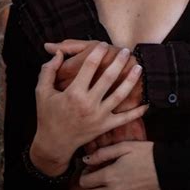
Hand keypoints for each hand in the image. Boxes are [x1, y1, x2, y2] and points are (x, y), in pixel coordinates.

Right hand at [31, 43, 147, 174]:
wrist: (54, 144)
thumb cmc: (48, 115)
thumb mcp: (42, 92)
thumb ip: (48, 71)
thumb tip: (58, 53)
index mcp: (73, 93)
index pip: (89, 66)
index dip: (98, 52)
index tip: (104, 44)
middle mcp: (88, 104)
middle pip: (108, 77)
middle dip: (119, 62)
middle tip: (126, 50)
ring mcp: (99, 116)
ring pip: (120, 95)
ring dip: (131, 80)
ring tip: (139, 67)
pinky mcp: (105, 126)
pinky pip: (124, 118)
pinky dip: (137, 111)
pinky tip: (147, 102)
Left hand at [79, 141, 162, 189]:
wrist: (167, 168)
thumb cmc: (147, 154)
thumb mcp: (124, 147)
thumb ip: (103, 153)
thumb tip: (87, 159)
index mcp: (109, 176)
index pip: (85, 182)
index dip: (85, 173)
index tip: (92, 167)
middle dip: (90, 184)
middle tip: (98, 174)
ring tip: (108, 181)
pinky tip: (118, 189)